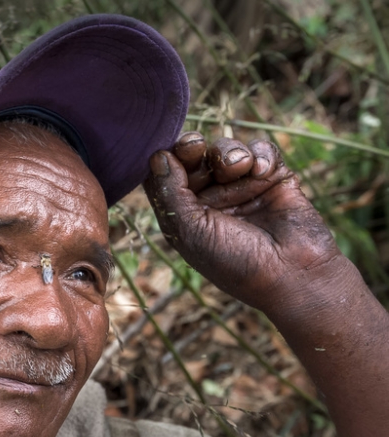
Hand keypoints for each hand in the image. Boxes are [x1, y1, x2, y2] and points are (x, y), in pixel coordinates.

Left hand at [143, 132, 343, 311]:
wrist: (293, 275)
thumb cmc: (235, 262)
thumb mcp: (190, 231)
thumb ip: (170, 193)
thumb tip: (157, 155)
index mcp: (186, 213)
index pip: (168, 175)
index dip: (168, 158)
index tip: (173, 154)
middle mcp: (212, 198)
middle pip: (195, 157)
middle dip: (192, 147)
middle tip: (195, 146)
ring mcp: (243, 187)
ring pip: (226, 149)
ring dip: (228, 153)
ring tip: (239, 168)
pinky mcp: (274, 178)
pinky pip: (262, 150)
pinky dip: (260, 155)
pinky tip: (262, 172)